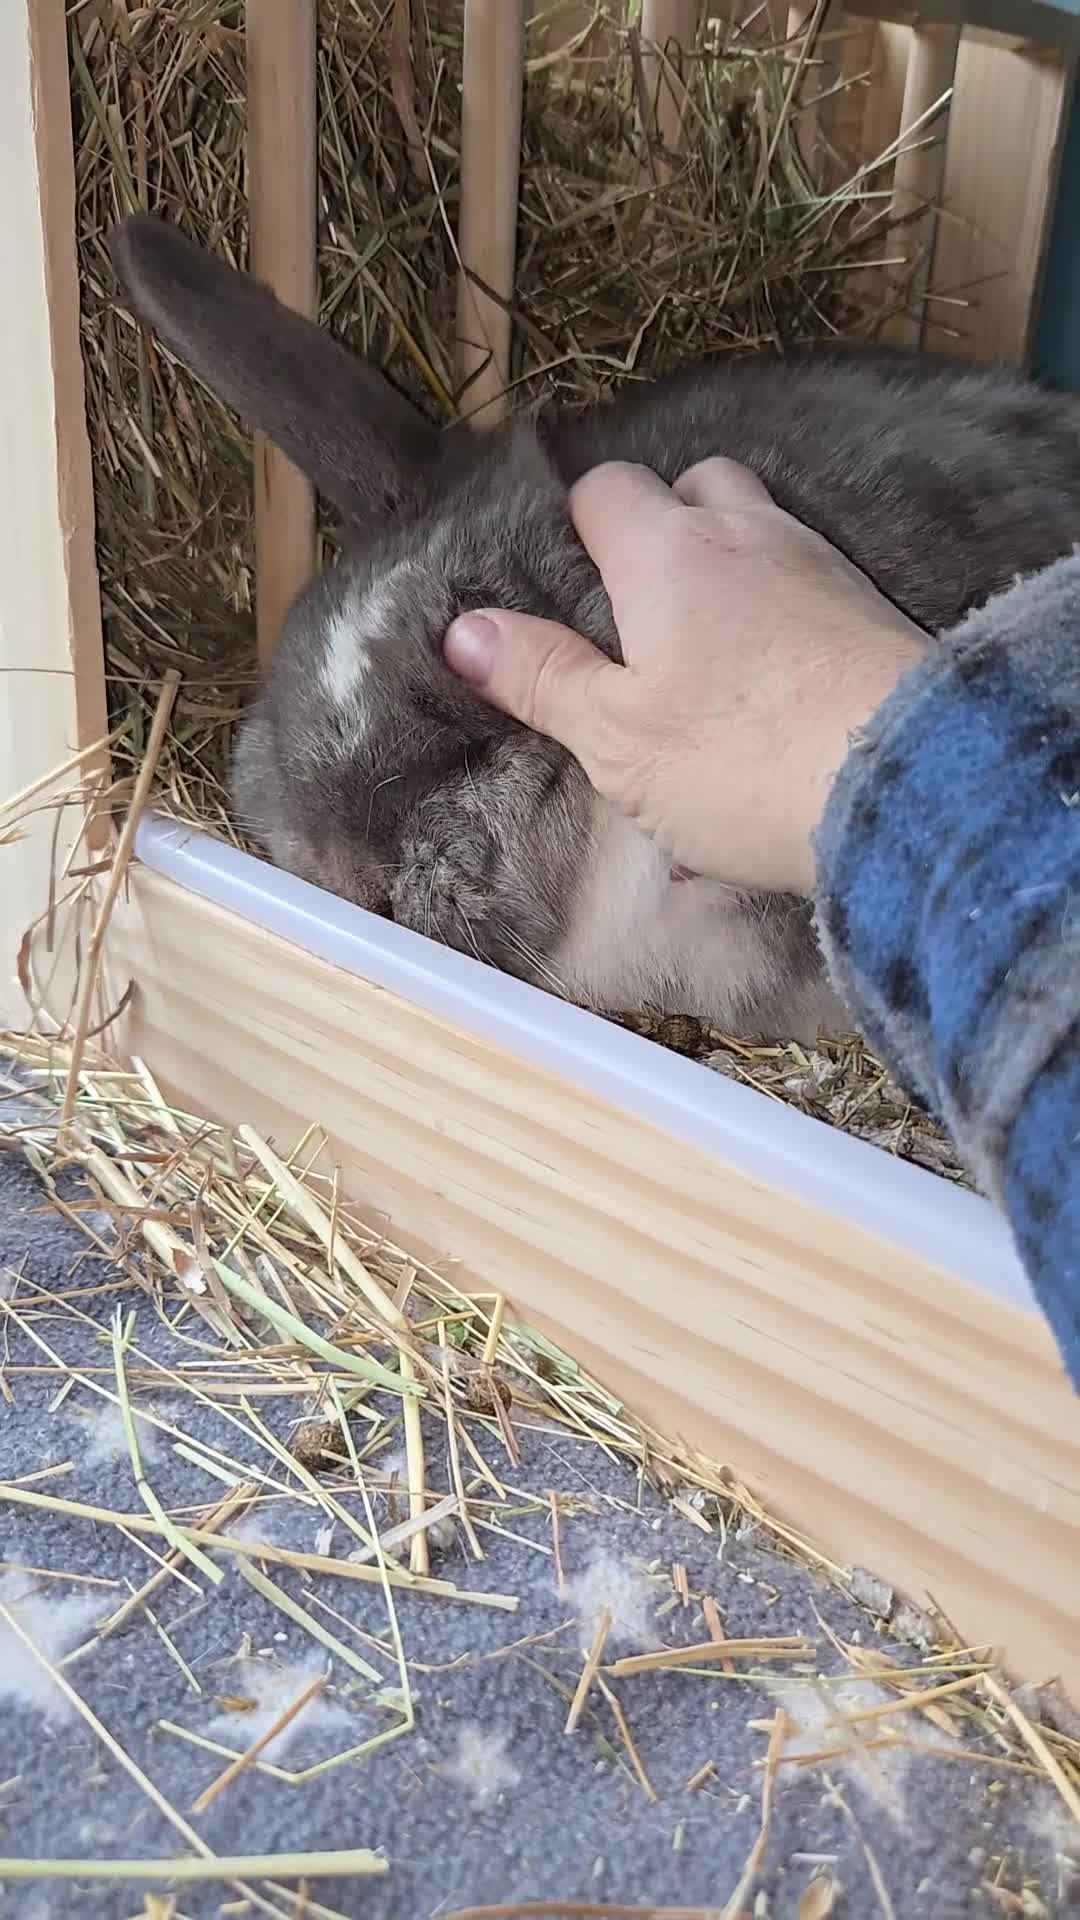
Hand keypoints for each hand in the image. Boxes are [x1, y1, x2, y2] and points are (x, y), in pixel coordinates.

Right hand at [443, 457, 927, 895]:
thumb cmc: (744, 761)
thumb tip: (465, 631)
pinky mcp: (871, 615)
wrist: (906, 786)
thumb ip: (543, 678)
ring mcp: (822, 568)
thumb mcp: (616, 737)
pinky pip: (810, 594)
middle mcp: (750, 535)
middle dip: (662, 525)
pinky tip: (770, 697)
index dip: (578, 522)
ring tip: (703, 651)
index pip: (608, 488)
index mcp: (668, 553)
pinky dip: (781, 625)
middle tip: (636, 609)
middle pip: (696, 484)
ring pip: (761, 530)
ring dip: (728, 569)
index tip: (563, 576)